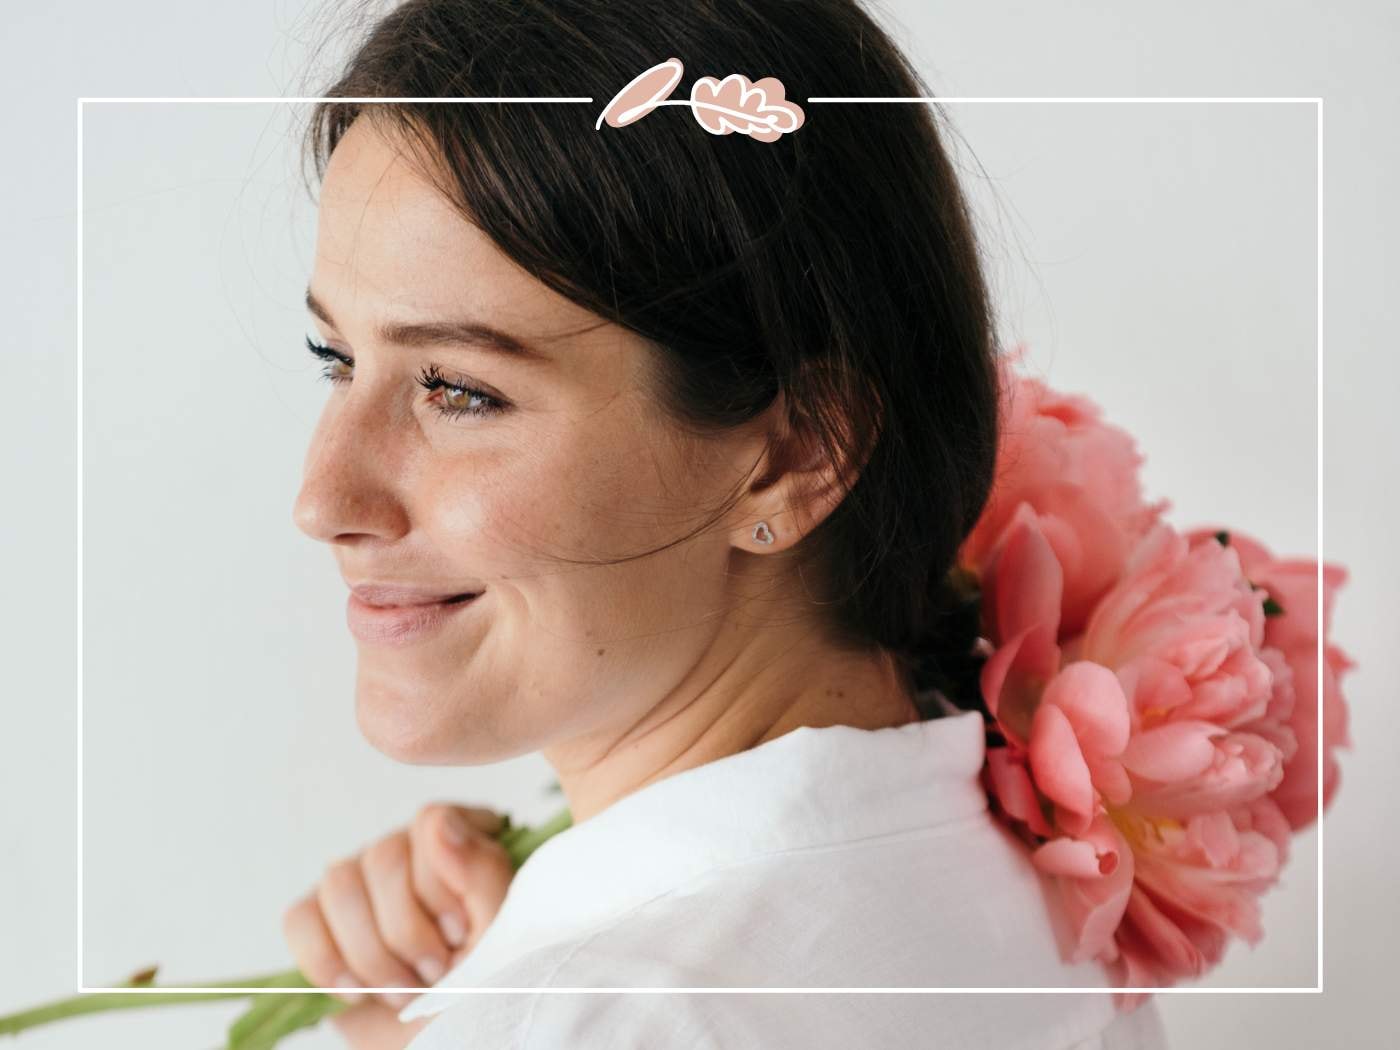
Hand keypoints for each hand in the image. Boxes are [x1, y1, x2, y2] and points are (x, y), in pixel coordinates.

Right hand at [282, 803, 515, 1048]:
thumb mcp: (501, 934)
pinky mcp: (322, 919)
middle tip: (434, 974)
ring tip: (404, 991)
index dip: (438, 885)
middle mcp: (411, 850)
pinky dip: (326, 962)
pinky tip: (359, 990)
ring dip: (371, 954)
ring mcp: (364, 881)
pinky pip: (299, 918)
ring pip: (338, 884)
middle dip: (406, 932)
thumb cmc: (484, 989)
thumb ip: (481, 871)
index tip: (458, 934)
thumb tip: (437, 821)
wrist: (444, 1044)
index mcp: (466, 839)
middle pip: (381, 857)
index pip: (431, 823)